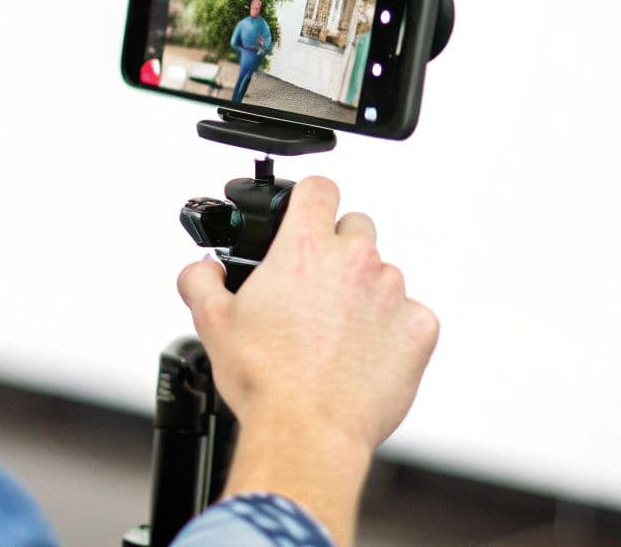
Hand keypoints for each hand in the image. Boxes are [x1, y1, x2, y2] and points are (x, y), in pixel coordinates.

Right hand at [177, 177, 438, 542]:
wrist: (308, 432)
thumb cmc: (264, 381)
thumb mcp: (212, 324)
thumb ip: (202, 281)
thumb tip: (201, 270)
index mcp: (305, 247)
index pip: (319, 188)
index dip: (310, 201)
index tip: (306, 217)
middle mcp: (355, 259)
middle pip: (355, 228)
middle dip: (338, 251)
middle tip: (316, 293)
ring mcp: (393, 292)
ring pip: (383, 276)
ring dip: (365, 295)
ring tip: (338, 337)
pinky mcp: (419, 327)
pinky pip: (410, 316)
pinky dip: (393, 332)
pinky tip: (366, 358)